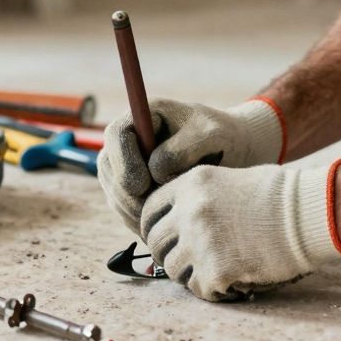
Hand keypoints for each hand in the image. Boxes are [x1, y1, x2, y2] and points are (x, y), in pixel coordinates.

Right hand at [99, 97, 285, 233]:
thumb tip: (153, 171)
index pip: (116, 134)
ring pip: (114, 193)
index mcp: (144, 115)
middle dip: (127, 194)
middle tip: (153, 211)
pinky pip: (124, 209)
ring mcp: (126, 165)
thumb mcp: (209, 136)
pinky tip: (162, 225)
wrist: (231, 152)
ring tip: (164, 219)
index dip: (123, 161)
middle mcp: (129, 139)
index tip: (142, 185)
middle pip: (109, 168)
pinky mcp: (130, 188)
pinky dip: (138, 221)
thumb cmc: (221, 137)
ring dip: (133, 211)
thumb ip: (181, 150)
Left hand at [140, 163, 340, 300]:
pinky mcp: (216, 269)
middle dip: (169, 253)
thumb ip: (199, 197)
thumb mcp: (229, 179)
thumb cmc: (279, 196)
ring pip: (173, 269)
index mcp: (192, 184)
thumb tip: (176, 221)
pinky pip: (199, 289)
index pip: (150, 211)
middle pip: (156, 242)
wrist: (308, 214)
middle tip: (190, 260)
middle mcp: (190, 210)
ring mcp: (200, 241)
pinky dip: (213, 289)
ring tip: (215, 270)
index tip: (166, 238)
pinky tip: (232, 281)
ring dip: (190, 273)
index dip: (154, 228)